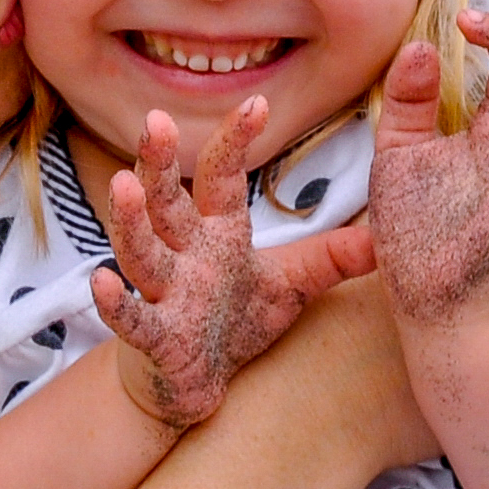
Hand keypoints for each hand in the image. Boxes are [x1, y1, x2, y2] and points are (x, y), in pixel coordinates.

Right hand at [94, 101, 376, 427]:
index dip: (236, 142)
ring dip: (130, 220)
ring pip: (141, 251)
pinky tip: (103, 281)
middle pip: (166, 203)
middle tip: (155, 121)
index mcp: (216, 235)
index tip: (258, 103)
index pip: (221, 179)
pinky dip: (116, 304)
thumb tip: (385, 235)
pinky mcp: (154, 339)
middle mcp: (184, 256)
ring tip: (123, 183)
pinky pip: (133, 320)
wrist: (191, 385)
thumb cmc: (233, 325)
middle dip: (158, 162)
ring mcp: (165, 295)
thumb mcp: (288, 287)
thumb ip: (329, 258)